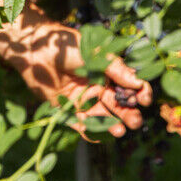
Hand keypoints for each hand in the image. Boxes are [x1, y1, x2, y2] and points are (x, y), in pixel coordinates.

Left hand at [0, 7, 151, 137]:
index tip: (144, 98)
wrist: (35, 49)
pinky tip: (96, 135)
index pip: (129, 86)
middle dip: (128, 113)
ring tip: (119, 130)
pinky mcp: (68, 109)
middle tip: (134, 121)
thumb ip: (115, 69)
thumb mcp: (94, 54)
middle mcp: (98, 87)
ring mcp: (84, 99)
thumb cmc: (66, 46)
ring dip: (112, 124)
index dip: (139, 93)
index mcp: (107, 72)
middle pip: (118, 104)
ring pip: (102, 116)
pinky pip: (81, 124)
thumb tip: (139, 82)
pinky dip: (89, 131)